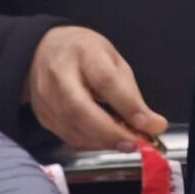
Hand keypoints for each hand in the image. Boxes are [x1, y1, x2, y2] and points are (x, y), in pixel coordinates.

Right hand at [26, 26, 167, 151]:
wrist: (44, 50)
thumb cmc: (85, 53)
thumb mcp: (113, 59)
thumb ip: (130, 92)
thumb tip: (153, 125)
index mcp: (83, 52)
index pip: (105, 80)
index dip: (127, 105)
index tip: (150, 124)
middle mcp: (59, 75)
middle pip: (81, 110)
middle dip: (110, 133)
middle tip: (135, 144)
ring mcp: (46, 97)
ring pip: (73, 129)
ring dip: (103, 142)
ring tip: (124, 143)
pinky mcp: (42, 115)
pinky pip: (67, 136)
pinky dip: (90, 143)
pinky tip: (105, 140)